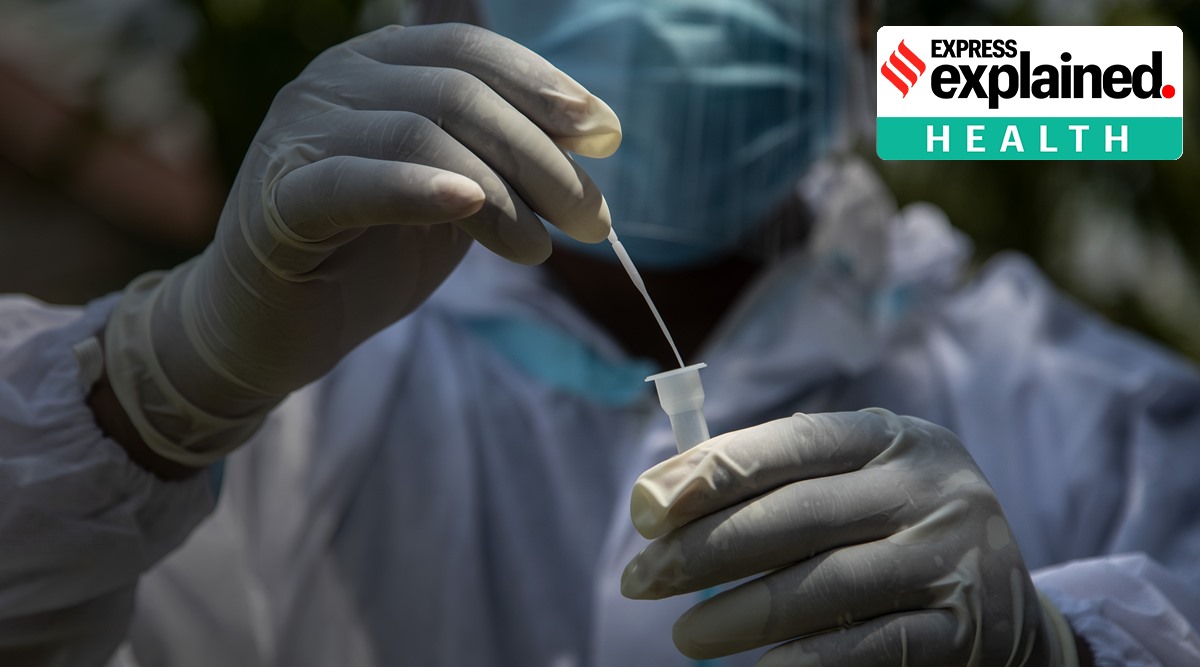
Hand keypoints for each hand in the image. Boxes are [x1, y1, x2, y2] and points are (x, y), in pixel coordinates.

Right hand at [103, 23, 620, 464]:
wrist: (275, 327)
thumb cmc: (369, 252)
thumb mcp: (454, 191)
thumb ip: (503, 150)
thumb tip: (589, 119)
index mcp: (380, 66)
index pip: (472, 49)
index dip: (545, 86)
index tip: (606, 135)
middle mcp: (335, 81)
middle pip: (457, 90)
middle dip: (539, 154)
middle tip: (592, 218)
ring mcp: (300, 135)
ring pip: (419, 133)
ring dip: (500, 192)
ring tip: (540, 249)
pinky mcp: (279, 203)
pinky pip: (352, 182)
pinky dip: (415, 189)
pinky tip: (470, 205)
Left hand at [621, 409, 1077, 665]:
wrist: (1010, 611)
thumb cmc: (896, 536)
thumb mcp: (856, 486)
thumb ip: (777, 483)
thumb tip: (662, 499)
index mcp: (891, 438)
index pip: (789, 444)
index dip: (711, 472)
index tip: (645, 506)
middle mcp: (926, 487)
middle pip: (797, 514)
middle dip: (705, 549)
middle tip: (641, 579)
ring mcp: (950, 556)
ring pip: (826, 583)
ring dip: (741, 614)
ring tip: (685, 637)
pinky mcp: (963, 628)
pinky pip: (871, 645)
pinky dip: (807, 660)